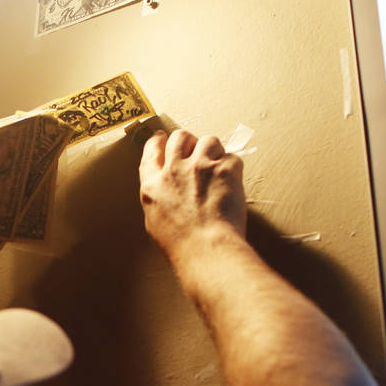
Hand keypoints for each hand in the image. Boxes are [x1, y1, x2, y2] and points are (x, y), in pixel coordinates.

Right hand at [139, 129, 246, 253]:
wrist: (206, 248)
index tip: (162, 139)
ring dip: (213, 152)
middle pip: (180, 136)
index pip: (152, 151)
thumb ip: (158, 197)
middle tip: (196, 152)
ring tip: (217, 170)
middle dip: (189, 141)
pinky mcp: (225, 168)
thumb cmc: (181, 244)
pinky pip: (231, 157)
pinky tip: (231, 184)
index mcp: (153, 184)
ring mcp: (200, 166)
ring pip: (208, 140)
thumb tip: (166, 190)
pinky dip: (233, 168)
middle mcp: (174, 169)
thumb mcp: (154, 221)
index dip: (158, 142)